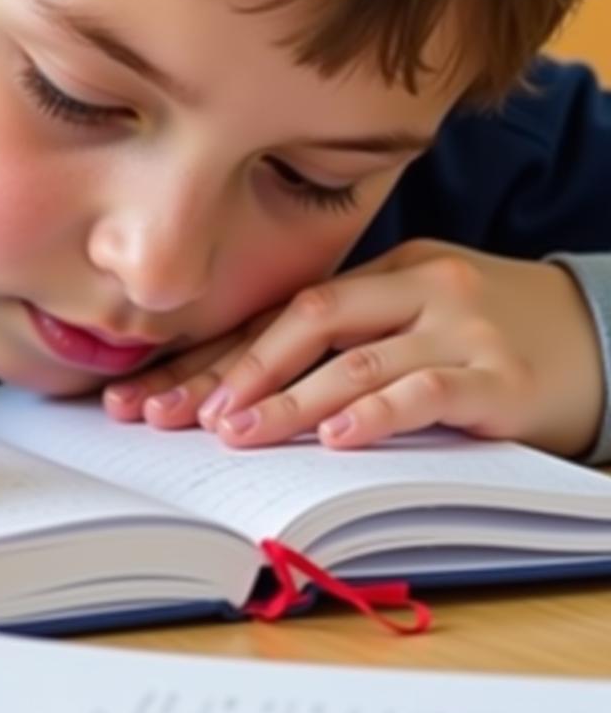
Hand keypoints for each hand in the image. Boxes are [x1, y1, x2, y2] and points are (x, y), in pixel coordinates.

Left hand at [103, 239, 603, 457]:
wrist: (604, 334)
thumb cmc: (486, 338)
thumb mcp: (411, 322)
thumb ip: (342, 345)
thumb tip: (234, 395)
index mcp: (383, 273)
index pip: (277, 317)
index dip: (209, 359)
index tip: (147, 397)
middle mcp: (416, 287)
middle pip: (306, 322)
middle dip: (231, 373)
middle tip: (170, 417)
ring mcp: (461, 326)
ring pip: (357, 359)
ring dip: (287, 401)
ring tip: (233, 435)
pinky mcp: (502, 376)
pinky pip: (430, 391)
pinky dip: (378, 414)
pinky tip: (335, 439)